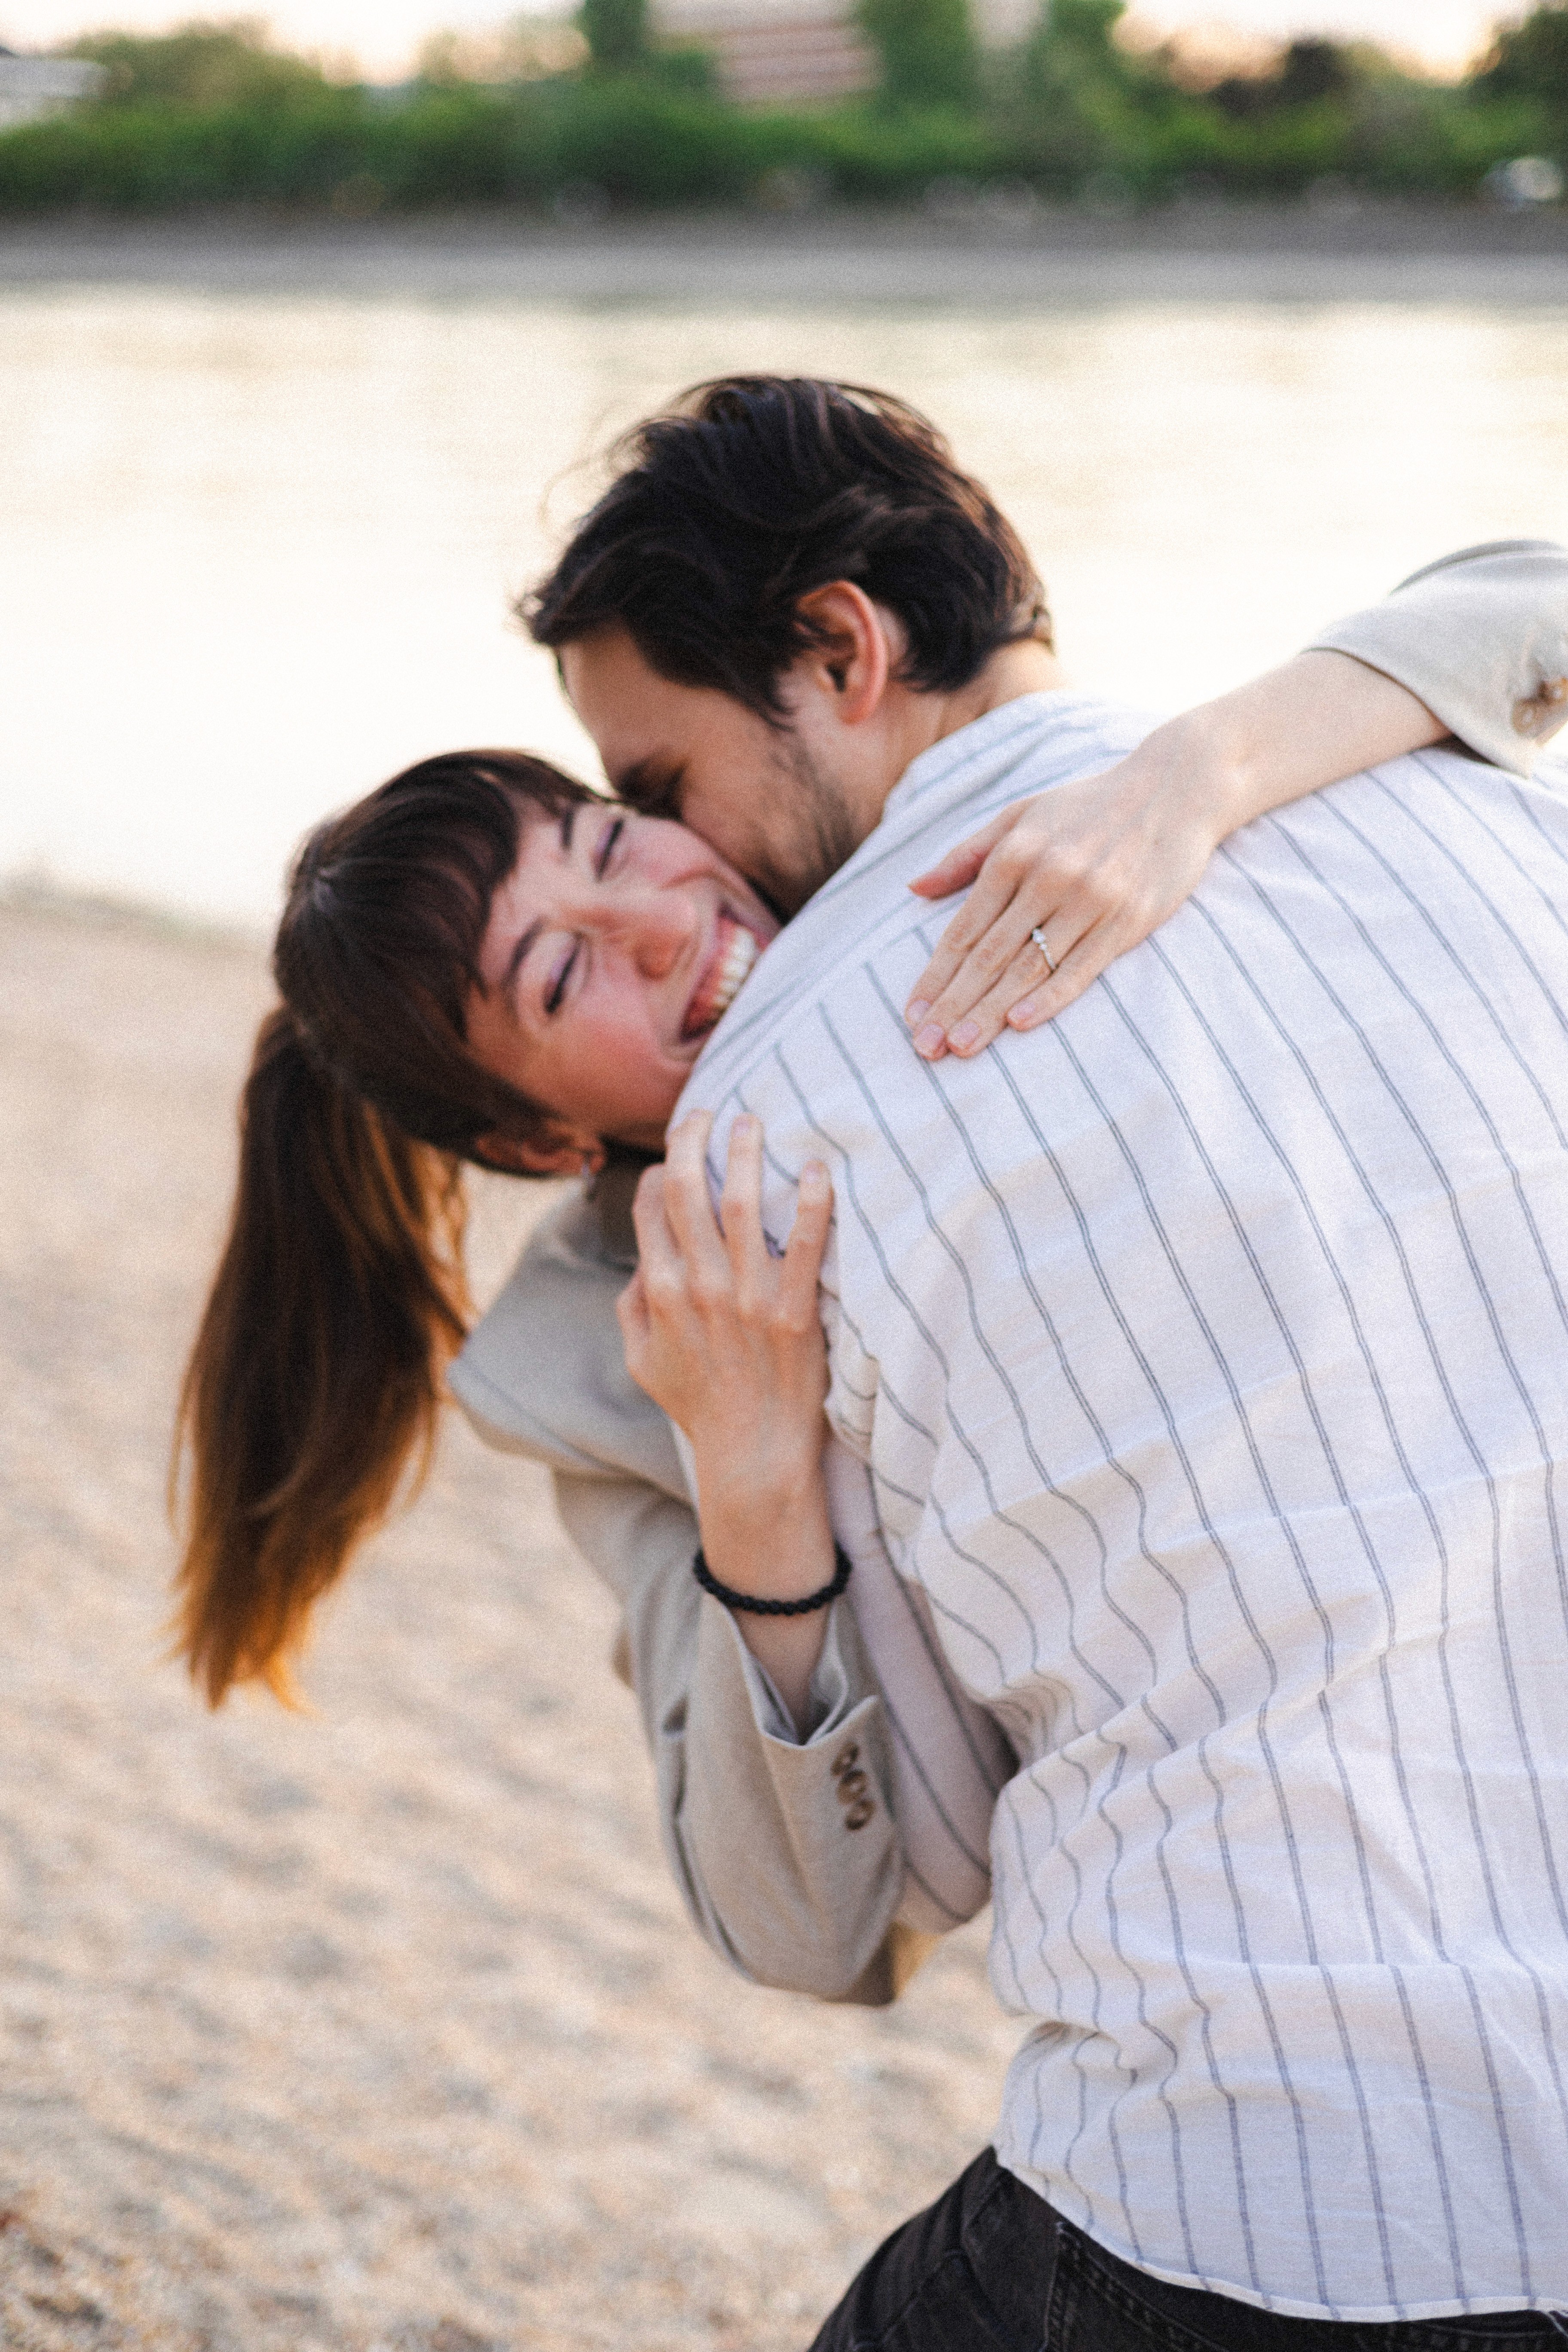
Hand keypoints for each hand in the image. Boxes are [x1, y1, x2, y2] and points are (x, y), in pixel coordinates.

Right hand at [618, 1111, 835, 1587]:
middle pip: (687, 1190)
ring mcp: (748, 1298)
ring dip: (746, 1155)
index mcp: (660, 1292)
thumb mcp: (643, 1362)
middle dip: (692, 1141)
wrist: (752, 1455)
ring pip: (743, 1204)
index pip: (652, 1209)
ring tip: (753, 1124)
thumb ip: (633, 1309)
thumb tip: (640, 1264)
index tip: (675, 1156)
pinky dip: (812, 1204)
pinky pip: (807, 1246)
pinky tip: (816, 1171)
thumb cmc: (700, 1406)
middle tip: (707, 1113)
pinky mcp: (795, 1313)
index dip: (659, 1172)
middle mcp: (699, 1286)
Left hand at [902, 731, 1230, 1059]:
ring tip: (959, 1047)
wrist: (1176, 789)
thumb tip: (913, 887)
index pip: (963, 930)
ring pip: (1030, 967)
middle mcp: (1048, 877)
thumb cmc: (1088, 806)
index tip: (910, 1016)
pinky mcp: (1128, 919)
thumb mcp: (1021, 815)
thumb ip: (967, 854)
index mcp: (1015, 853)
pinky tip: (1020, 1023)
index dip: (934, 976)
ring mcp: (1089, 900)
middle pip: (989, 955)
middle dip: (952, 1005)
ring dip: (991, 1011)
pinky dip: (1051, 997)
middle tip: (924, 1047)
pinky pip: (1082, 966)